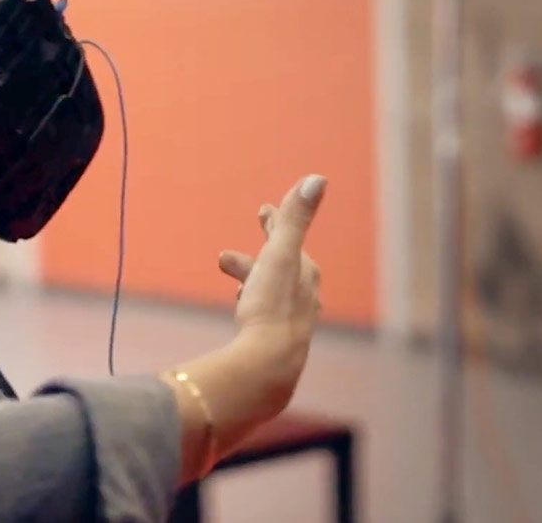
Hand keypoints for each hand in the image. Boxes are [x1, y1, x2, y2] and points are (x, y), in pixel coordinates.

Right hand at [219, 178, 323, 330]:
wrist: (268, 362)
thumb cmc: (272, 306)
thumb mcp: (280, 254)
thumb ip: (295, 218)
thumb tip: (317, 179)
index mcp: (305, 271)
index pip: (290, 237)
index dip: (276, 221)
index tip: (265, 209)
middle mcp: (305, 295)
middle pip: (278, 266)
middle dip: (253, 257)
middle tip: (223, 258)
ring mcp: (293, 320)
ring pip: (271, 293)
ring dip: (250, 284)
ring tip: (233, 292)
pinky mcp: (279, 343)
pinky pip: (267, 316)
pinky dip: (254, 306)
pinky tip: (246, 318)